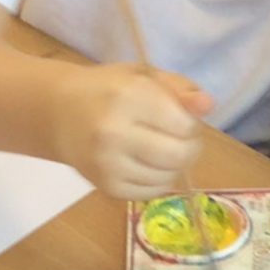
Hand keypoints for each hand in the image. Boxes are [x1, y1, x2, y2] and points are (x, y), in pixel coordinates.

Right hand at [48, 63, 213, 201]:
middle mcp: (114, 132)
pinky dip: (157, 180)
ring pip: (169, 177)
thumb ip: (180, 89)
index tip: (178, 116)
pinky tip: (145, 163)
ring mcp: (109, 164)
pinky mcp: (107, 187)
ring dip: (174, 166)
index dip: (190, 122)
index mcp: (127, 96)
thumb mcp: (143, 77)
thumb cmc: (108, 90)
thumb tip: (209, 105)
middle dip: (189, 147)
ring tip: (158, 148)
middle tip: (176, 137)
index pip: (185, 124)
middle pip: (180, 155)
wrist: (59, 113)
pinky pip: (152, 192)